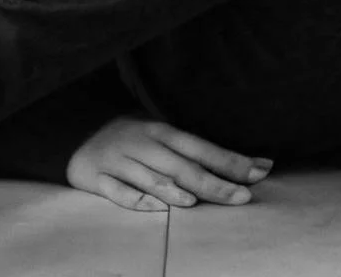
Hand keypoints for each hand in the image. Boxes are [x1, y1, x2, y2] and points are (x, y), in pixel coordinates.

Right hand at [66, 115, 272, 210]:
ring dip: (174, 190)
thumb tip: (241, 167)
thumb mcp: (159, 138)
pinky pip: (119, 192)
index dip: (231, 161)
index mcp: (162, 132)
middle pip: (183, 166)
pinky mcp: (99, 178)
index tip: (261, 171)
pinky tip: (156, 208)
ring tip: (196, 200)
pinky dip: (137, 200)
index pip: (202, 148)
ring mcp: (120, 161)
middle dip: (214, 182)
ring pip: (151, 178)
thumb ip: (191, 153)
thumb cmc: (131, 141)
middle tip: (243, 196)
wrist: (79, 136)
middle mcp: (144, 145)